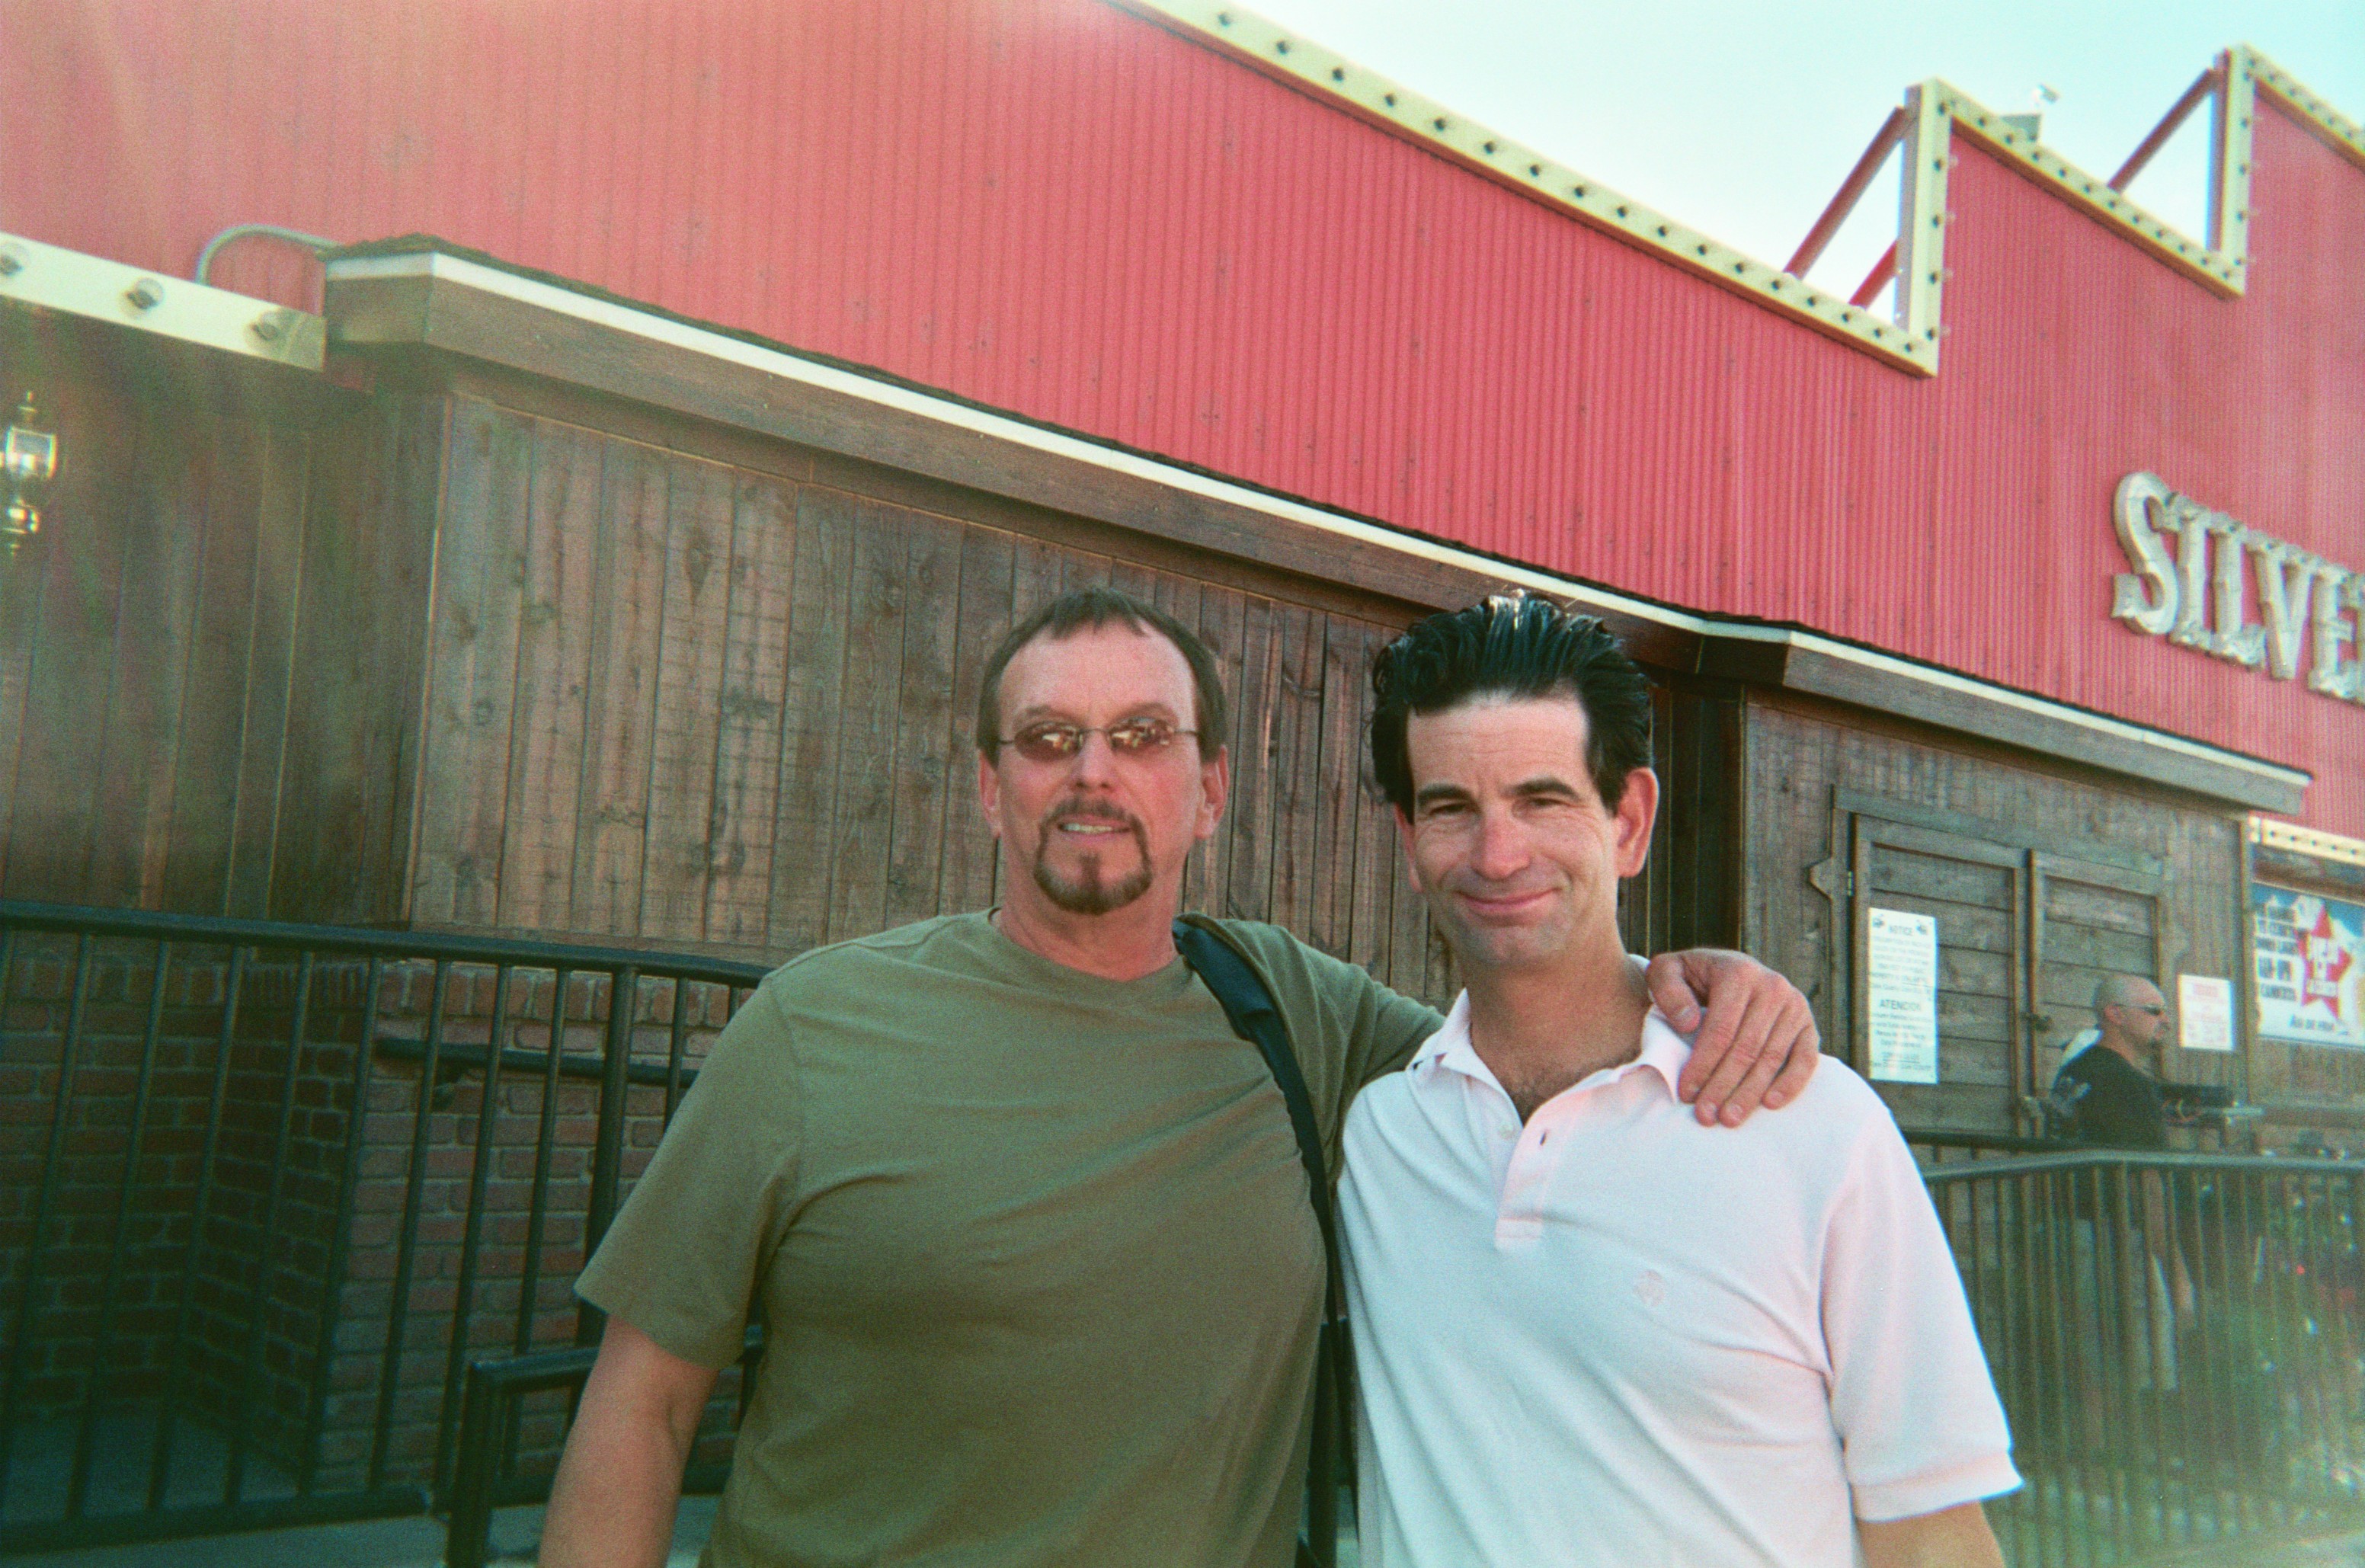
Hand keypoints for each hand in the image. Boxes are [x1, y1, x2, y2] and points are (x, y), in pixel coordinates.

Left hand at [1647, 948, 1820, 1126]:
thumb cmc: (1691, 977)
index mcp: (1738, 973)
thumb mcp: (1666, 970)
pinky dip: (1790, 1083)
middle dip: (1723, 1086)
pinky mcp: (1808, 1024)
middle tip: (1706, 1115)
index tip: (1687, 1092)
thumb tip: (1688, 1023)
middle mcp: (1772, 986)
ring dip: (1750, 1093)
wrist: (1726, 969)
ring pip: (1771, 1058)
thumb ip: (1667, 989)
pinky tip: (1770, 1104)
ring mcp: (1794, 1006)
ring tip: (1729, 1119)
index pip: (1721, 1030)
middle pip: (1746, 1048)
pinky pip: (1806, 1059)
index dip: (1703, 1065)